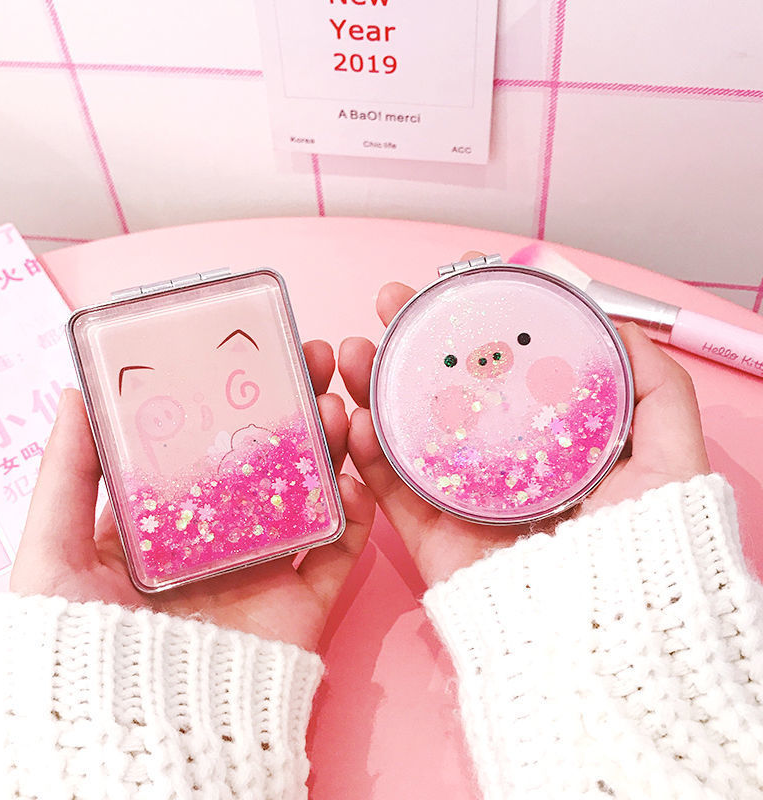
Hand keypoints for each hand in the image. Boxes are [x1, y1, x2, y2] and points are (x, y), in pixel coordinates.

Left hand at [10, 340, 375, 651]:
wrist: (140, 731)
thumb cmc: (83, 646)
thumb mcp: (54, 554)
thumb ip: (65, 475)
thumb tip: (74, 395)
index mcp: (169, 525)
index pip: (210, 446)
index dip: (234, 399)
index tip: (257, 356)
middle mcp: (222, 540)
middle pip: (268, 462)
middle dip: (295, 410)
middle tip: (316, 362)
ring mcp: (266, 569)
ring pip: (310, 495)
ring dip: (330, 448)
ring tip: (337, 406)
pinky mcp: (303, 600)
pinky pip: (341, 552)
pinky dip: (359, 515)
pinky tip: (361, 474)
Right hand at [338, 257, 709, 586]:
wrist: (601, 634)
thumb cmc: (642, 545)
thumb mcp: (672, 455)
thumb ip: (657, 390)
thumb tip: (619, 327)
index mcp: (546, 439)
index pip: (502, 367)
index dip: (477, 322)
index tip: (455, 282)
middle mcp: (499, 461)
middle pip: (445, 389)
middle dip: (412, 340)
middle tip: (391, 302)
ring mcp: (460, 496)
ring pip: (405, 429)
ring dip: (373, 384)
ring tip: (356, 347)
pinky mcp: (428, 535)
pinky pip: (387, 488)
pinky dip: (362, 452)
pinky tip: (350, 414)